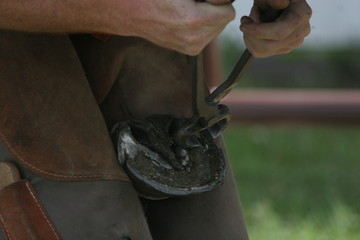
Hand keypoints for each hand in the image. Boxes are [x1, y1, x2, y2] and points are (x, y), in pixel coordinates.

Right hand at [108, 0, 234, 54]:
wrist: (133, 12)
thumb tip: (225, 0)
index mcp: (194, 20)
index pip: (228, 12)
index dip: (219, 1)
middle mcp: (195, 38)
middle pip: (223, 21)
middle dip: (215, 11)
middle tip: (194, 4)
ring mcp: (192, 47)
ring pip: (216, 29)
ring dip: (209, 19)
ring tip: (188, 12)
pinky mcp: (189, 50)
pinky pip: (207, 36)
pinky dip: (202, 28)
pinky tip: (185, 21)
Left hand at [240, 0, 311, 57]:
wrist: (276, 1)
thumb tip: (282, 3)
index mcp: (302, 14)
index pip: (278, 32)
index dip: (258, 31)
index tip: (243, 25)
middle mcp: (302, 31)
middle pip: (269, 45)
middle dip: (251, 35)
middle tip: (245, 20)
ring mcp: (294, 42)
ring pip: (262, 51)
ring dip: (250, 37)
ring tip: (251, 21)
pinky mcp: (284, 48)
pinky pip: (261, 52)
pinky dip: (251, 42)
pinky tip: (254, 29)